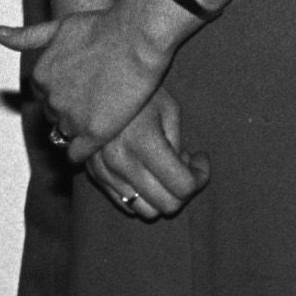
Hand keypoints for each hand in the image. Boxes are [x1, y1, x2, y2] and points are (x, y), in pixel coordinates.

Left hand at [0, 0, 174, 160]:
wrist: (135, 38)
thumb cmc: (103, 28)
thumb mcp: (59, 26)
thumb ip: (27, 35)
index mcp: (41, 76)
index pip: (44, 94)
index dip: (63, 91)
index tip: (79, 87)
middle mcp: (51, 99)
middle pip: (54, 114)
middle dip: (69, 110)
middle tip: (93, 101)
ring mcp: (71, 118)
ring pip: (66, 134)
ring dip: (78, 129)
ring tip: (100, 117)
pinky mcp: (93, 133)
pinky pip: (78, 153)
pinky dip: (84, 150)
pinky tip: (98, 139)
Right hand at [85, 89, 207, 220]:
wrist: (93, 84)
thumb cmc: (139, 92)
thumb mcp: (169, 110)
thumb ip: (178, 145)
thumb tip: (182, 169)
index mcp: (143, 142)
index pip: (183, 186)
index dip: (201, 177)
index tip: (201, 158)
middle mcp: (121, 162)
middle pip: (167, 205)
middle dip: (184, 192)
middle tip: (186, 167)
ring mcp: (105, 172)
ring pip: (146, 211)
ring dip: (162, 196)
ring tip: (162, 169)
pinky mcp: (94, 175)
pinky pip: (125, 204)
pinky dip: (142, 196)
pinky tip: (144, 171)